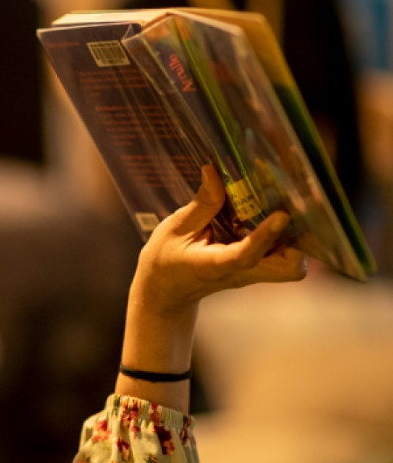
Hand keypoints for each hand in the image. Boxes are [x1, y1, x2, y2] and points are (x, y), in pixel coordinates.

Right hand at [117, 165, 306, 412]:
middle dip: (296, 243)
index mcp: (214, 265)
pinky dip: (284, 238)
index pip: (246, 255)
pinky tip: (270, 215)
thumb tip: (214, 171)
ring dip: (293, 239)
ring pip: (290, 266)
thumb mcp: (175, 229)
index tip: (281, 214)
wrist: (166, 291)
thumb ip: (201, 203)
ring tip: (279, 209)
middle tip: (286, 211)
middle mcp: (240, 273)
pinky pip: (283, 258)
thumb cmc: (166, 259)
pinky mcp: (255, 269)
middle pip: (287, 269)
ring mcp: (251, 274)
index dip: (265, 235)